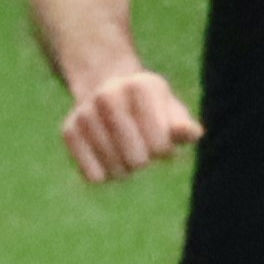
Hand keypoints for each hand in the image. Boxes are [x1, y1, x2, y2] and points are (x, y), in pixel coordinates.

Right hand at [61, 68, 203, 184]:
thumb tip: (194, 133)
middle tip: (140, 146)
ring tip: (123, 148)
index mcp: (140, 87)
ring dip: (125, 169)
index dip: (164, 151)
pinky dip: (105, 175)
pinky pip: (94, 176)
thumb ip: (182, 126)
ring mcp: (85, 113)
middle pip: (137, 160)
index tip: (160, 139)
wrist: (107, 91)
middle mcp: (108, 95)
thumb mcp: (170, 111)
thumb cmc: (150, 108)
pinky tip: (106, 157)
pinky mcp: (69, 131)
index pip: (160, 146)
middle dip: (144, 160)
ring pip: (116, 170)